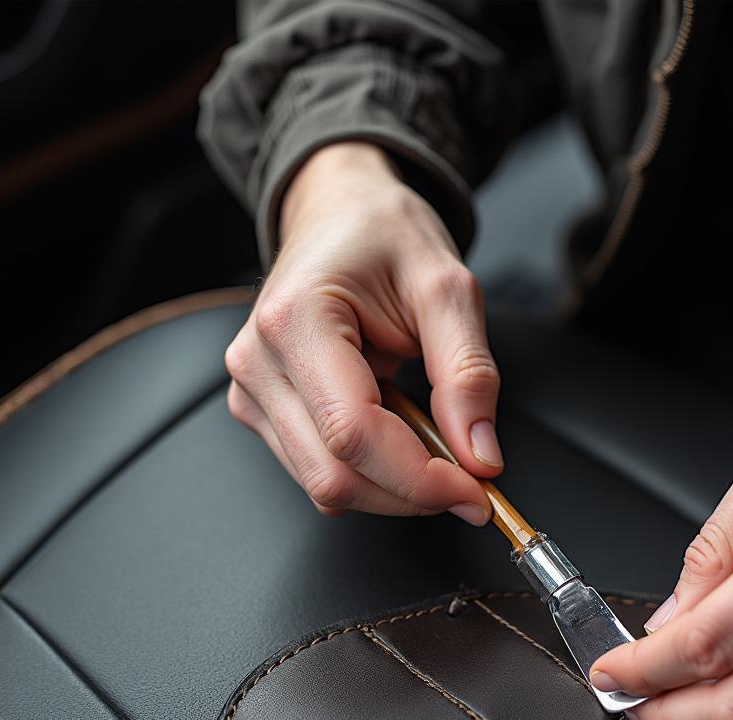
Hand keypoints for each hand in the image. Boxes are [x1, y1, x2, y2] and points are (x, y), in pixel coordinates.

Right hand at [224, 142, 500, 522]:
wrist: (339, 214)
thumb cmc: (386, 238)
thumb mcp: (448, 289)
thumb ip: (468, 375)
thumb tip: (480, 458)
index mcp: (295, 319)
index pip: (354, 434)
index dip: (420, 478)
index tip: (477, 493)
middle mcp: (257, 362)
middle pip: (335, 475)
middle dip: (412, 493)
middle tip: (471, 481)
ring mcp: (252, 391)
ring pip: (326, 487)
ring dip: (393, 488)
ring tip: (434, 444)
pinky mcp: (262, 411)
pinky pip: (320, 472)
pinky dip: (373, 475)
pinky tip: (400, 438)